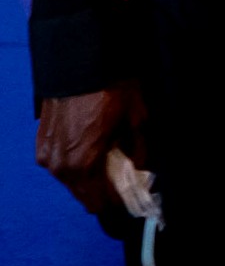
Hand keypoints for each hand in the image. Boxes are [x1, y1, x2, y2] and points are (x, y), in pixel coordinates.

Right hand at [35, 80, 144, 216]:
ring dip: (88, 176)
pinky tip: (90, 150)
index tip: (130, 196)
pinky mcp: (41, 142)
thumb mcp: (136, 120)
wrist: (81, 64)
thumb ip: (140, 150)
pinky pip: (59, 163)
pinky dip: (74, 162)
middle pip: (82, 193)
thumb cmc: (111, 90)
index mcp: (82, 166)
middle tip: (121, 179)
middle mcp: (58, 166)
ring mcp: (46, 154)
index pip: (98, 202)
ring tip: (108, 162)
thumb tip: (142, 168)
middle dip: (102, 190)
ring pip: (70, 179)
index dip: (116, 200)